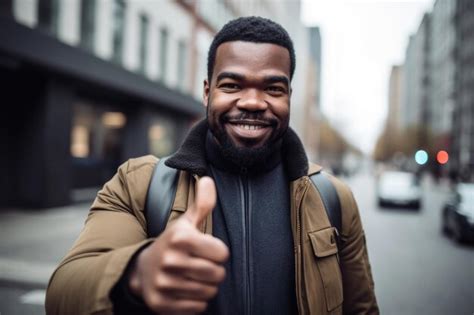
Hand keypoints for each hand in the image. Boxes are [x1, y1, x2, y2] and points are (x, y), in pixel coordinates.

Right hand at [129, 177, 228, 313]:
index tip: (208, 251)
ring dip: (205, 287)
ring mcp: (165, 284)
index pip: (222, 253)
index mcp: (180, 239)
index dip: (218, 252)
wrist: (141, 270)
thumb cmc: (171, 244)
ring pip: (209, 292)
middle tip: (202, 266)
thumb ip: (201, 204)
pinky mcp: (162, 304)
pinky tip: (186, 290)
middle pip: (217, 275)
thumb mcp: (185, 223)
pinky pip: (198, 308)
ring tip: (193, 277)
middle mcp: (171, 261)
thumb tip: (209, 180)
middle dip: (214, 271)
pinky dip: (196, 302)